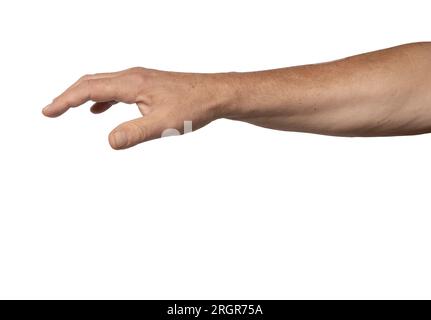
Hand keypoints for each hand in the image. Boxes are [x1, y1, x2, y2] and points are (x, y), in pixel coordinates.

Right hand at [42, 67, 231, 148]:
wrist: (216, 94)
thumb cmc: (194, 107)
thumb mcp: (164, 125)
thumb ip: (135, 133)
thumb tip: (109, 142)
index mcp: (131, 83)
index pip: (88, 89)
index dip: (65, 101)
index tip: (47, 112)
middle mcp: (132, 76)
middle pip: (91, 81)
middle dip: (68, 96)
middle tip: (51, 111)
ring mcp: (140, 79)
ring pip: (103, 83)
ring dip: (83, 95)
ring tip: (68, 108)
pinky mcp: (148, 85)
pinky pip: (116, 89)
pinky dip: (101, 98)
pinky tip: (99, 110)